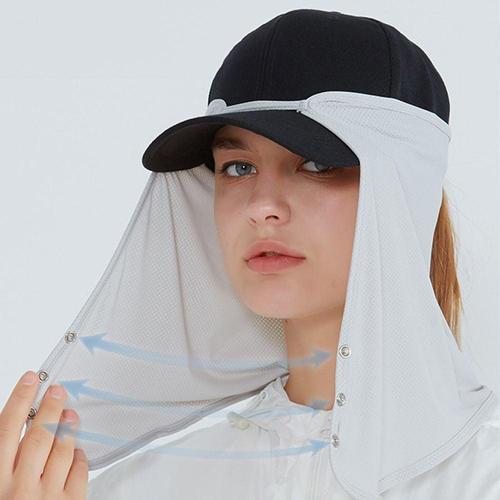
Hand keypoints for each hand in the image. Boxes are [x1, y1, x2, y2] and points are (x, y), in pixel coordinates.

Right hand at [0, 371, 87, 498]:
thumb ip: (1, 460)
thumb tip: (12, 430)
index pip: (6, 429)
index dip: (19, 400)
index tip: (30, 379)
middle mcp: (19, 487)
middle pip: (39, 435)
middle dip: (49, 408)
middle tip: (57, 389)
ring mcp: (46, 498)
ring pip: (63, 450)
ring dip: (68, 428)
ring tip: (70, 413)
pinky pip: (80, 473)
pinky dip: (80, 458)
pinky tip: (78, 451)